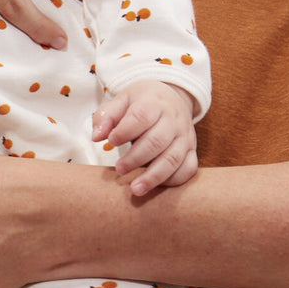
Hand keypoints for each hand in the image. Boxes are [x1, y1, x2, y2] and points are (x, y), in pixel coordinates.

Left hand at [92, 81, 197, 196]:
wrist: (172, 98)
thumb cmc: (142, 102)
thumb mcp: (122, 100)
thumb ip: (106, 116)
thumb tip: (96, 137)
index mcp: (154, 103)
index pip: (141, 116)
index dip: (125, 131)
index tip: (111, 141)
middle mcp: (173, 120)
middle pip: (156, 141)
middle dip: (136, 159)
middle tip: (119, 169)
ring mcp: (185, 136)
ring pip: (173, 158)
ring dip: (153, 176)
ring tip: (135, 189)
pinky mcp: (192, 150)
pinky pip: (188, 168)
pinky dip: (174, 180)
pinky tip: (156, 186)